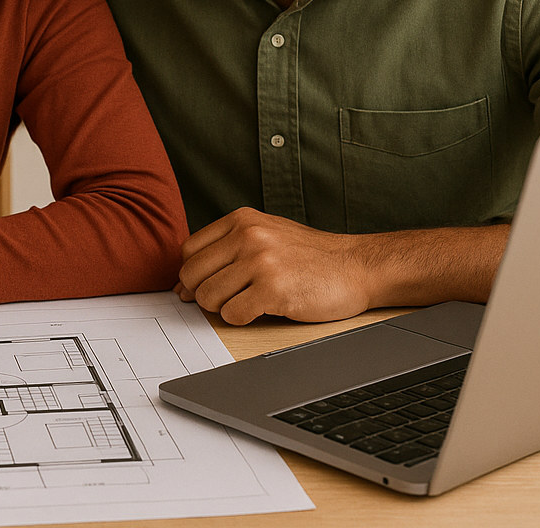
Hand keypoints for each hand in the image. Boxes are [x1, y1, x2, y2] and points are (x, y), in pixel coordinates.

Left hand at [175, 208, 373, 324]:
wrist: (356, 266)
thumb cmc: (310, 256)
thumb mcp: (266, 233)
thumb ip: (227, 248)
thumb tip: (184, 283)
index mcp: (242, 220)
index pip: (189, 250)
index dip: (192, 274)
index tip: (204, 285)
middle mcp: (248, 236)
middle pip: (192, 275)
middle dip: (204, 293)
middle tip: (228, 299)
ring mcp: (260, 262)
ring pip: (209, 297)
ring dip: (224, 307)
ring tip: (249, 301)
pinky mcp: (273, 290)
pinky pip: (232, 314)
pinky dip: (242, 319)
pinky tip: (262, 309)